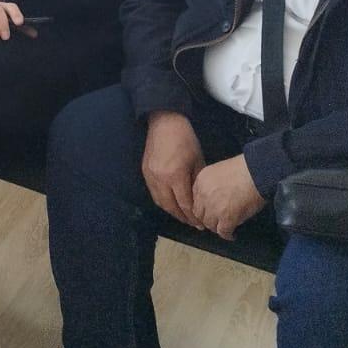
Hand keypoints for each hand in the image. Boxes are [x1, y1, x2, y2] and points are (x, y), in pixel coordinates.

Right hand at [141, 111, 206, 229]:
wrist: (164, 123)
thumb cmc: (185, 139)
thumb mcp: (198, 160)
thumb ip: (197, 182)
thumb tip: (201, 199)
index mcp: (175, 176)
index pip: (185, 204)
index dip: (193, 216)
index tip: (201, 224)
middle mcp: (160, 180)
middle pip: (171, 207)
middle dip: (183, 218)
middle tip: (193, 224)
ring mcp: (150, 176)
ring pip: (160, 202)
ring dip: (172, 212)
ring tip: (182, 216)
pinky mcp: (145, 172)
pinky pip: (154, 193)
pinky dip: (163, 202)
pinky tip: (171, 203)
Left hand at [190, 154, 266, 240]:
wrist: (257, 173)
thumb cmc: (244, 169)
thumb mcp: (219, 171)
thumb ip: (212, 184)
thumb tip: (215, 197)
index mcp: (201, 181)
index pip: (195, 200)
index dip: (202, 208)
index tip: (207, 212)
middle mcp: (203, 195)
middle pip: (199, 214)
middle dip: (207, 219)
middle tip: (215, 222)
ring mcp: (214, 207)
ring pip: (209, 224)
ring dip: (216, 228)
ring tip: (224, 228)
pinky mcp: (226, 218)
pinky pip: (223, 232)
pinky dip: (227, 235)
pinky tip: (232, 235)